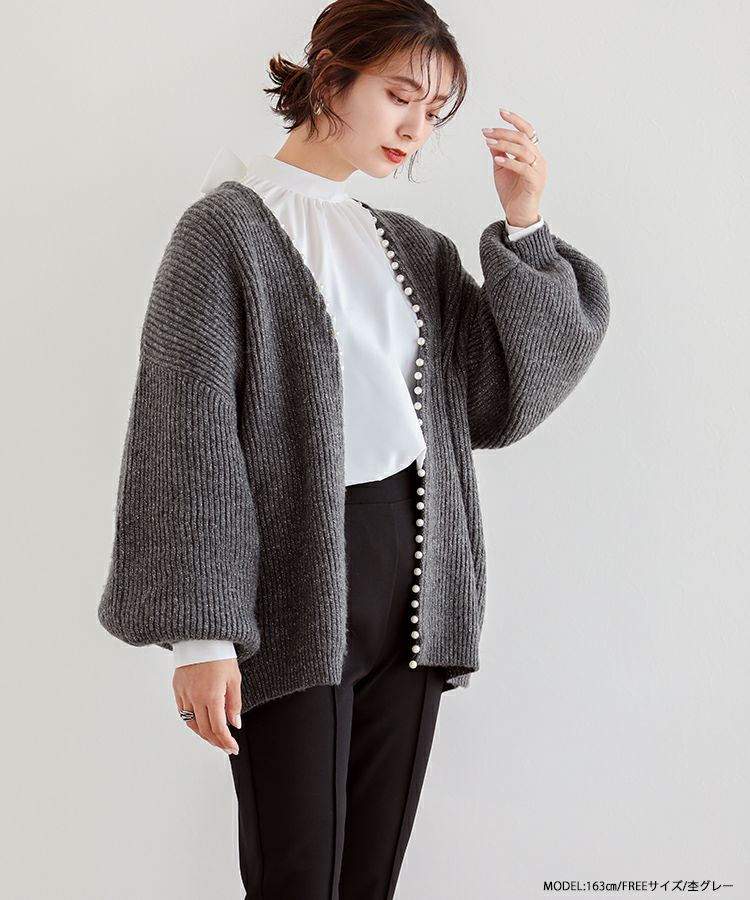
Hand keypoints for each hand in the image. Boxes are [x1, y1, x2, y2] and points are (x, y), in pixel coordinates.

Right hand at [172, 658, 241, 754]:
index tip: (232, 747)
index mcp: (211, 695)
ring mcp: (184, 694)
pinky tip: (201, 723)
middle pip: (204, 730)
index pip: (218, 728)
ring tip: (215, 738)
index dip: (226, 741)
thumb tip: (235, 723)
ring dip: (204, 735)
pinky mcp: (177, 689)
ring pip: (192, 724)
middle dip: (216, 742)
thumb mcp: (234, 678)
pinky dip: (193, 722)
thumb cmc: (220, 654)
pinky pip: (183, 712)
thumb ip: (234, 704)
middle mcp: (195, 697)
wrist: (201, 637)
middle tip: (226, 746)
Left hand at [482, 108, 546, 227]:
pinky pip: (523, 167)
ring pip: (523, 150)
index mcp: (532, 154)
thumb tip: (491, 138)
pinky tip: (497, 159)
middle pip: (522, 138)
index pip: (527, 131)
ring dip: (505, 144)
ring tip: (489, 142)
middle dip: (503, 132)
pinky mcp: (535, 182)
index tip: (501, 112)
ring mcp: (539, 170)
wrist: (517, 214)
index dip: (515, 120)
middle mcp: (538, 159)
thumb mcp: (501, 169)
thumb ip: (499, 153)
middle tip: (486, 132)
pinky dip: (509, 162)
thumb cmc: (512, 192)